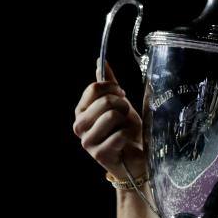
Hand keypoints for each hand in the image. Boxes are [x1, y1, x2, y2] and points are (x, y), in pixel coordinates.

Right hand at [73, 59, 146, 179]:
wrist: (138, 156)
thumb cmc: (128, 130)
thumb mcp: (120, 103)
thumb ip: (109, 84)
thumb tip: (101, 61)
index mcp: (82, 110)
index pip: (94, 88)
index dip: (113, 88)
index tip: (122, 95)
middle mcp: (79, 125)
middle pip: (105, 101)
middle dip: (123, 106)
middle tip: (125, 117)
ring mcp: (87, 141)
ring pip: (112, 116)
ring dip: (126, 122)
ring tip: (125, 130)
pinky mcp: (98, 155)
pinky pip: (119, 135)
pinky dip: (128, 137)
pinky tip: (126, 143)